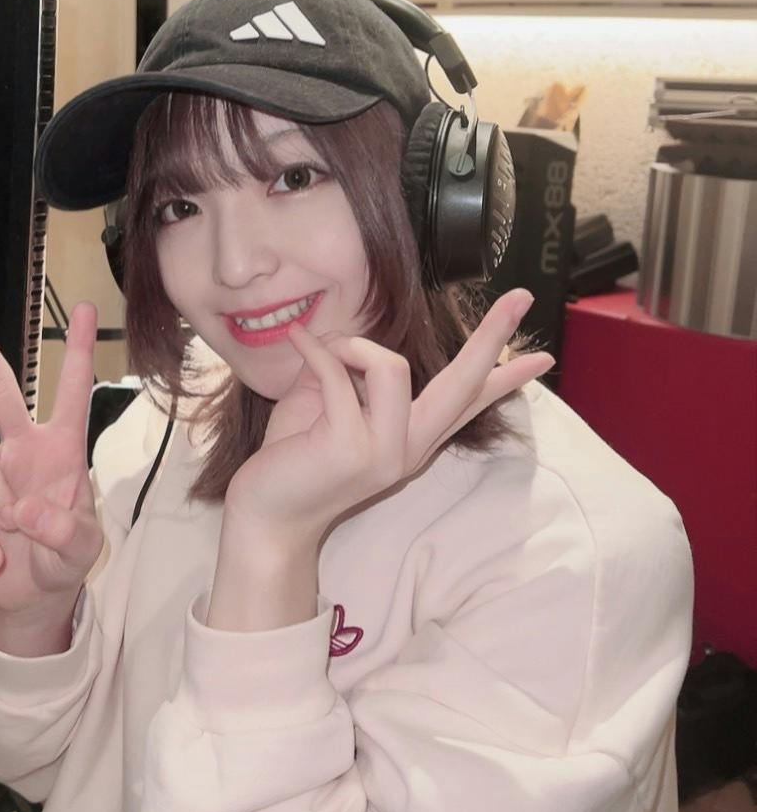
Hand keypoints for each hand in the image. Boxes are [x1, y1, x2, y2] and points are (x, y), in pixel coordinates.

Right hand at [0, 299, 104, 620]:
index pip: (72, 390)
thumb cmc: (67, 557)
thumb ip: (65, 531)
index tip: (85, 308)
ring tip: (13, 527)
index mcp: (63, 447)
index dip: (78, 349)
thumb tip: (26, 510)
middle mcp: (24, 449)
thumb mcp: (84, 550)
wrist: (35, 596)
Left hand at [224, 289, 553, 546]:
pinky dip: (315, 350)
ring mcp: (386, 450)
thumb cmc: (293, 455)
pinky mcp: (352, 447)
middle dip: (493, 335)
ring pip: (391, 366)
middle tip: (520, 298)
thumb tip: (356, 339)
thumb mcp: (330, 403)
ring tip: (322, 352)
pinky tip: (298, 340)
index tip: (545, 356)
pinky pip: (337, 373)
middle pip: (465, 383)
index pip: (470, 401)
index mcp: (413, 437)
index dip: (508, 376)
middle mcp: (410, 446)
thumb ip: (353, 374)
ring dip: (353, 347)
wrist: (266, 513)